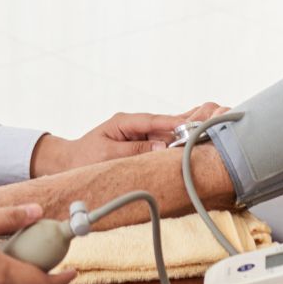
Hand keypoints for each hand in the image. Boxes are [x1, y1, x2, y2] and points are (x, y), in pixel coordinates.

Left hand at [31, 104, 229, 173]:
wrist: (66, 164)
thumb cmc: (83, 160)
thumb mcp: (107, 155)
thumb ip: (135, 151)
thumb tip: (162, 149)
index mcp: (126, 122)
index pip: (158, 121)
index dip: (179, 123)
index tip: (197, 124)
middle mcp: (136, 125)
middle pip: (168, 122)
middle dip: (191, 122)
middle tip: (216, 119)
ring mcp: (140, 133)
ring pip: (170, 131)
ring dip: (190, 131)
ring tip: (214, 126)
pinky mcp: (142, 144)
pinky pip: (165, 140)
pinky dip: (181, 140)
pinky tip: (199, 138)